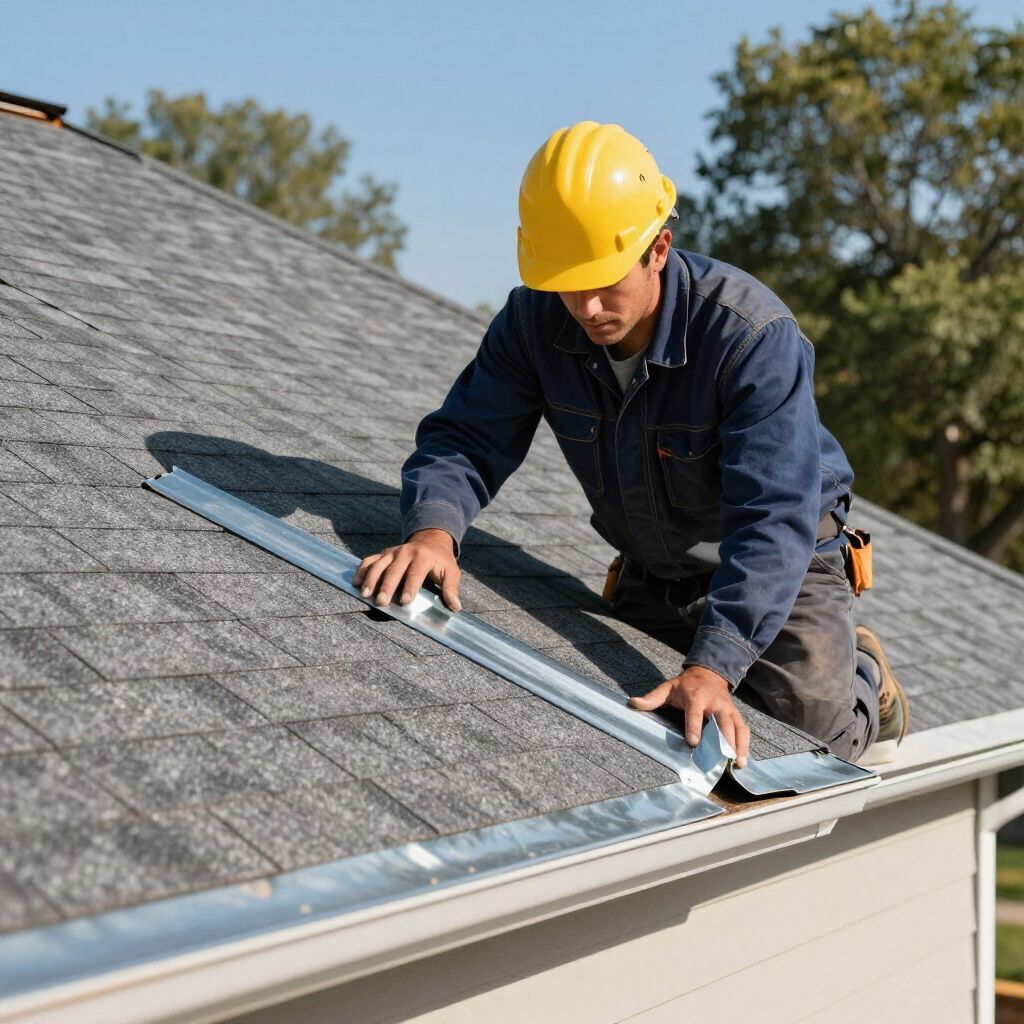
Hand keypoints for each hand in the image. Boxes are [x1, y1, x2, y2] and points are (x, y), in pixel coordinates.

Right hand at [352, 529, 461, 610]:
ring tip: (365, 594)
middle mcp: (406, 552)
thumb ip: (451, 589)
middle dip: (387, 586)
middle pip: (394, 570)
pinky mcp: (383, 554)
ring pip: (378, 565)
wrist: (431, 540)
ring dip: (371, 579)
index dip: (410, 586)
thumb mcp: (451, 572)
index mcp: (423, 557)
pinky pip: (369, 560)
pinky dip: (361, 570)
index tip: (404, 601)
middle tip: (381, 602)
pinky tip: (355, 583)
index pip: (416, 573)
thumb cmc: (441, 561)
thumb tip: (455, 607)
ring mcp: (392, 552)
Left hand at [628, 665, 749, 767]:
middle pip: (721, 722)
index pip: (695, 713)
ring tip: (738, 763)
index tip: (693, 743)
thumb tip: (632, 702)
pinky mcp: (735, 714)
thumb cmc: (685, 685)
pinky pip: (743, 729)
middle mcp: (715, 703)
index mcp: (696, 697)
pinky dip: (745, 744)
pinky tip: (743, 759)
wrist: (708, 673)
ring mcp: (727, 709)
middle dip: (723, 740)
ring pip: (736, 727)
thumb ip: (652, 697)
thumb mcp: (668, 687)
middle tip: (722, 758)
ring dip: (738, 745)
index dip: (694, 727)